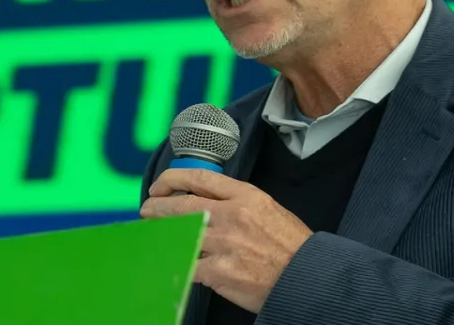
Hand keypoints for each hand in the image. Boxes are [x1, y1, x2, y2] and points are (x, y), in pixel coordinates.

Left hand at [140, 169, 312, 313]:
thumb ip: (239, 202)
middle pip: (182, 205)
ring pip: (179, 234)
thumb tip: (207, 202)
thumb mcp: (268, 209)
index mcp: (247, 196)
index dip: (173, 179)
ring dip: (162, 234)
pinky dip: (176, 262)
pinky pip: (187, 264)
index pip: (201, 178)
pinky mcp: (218, 272)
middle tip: (148, 210)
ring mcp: (224, 244)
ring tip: (154, 235)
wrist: (305, 276)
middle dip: (158, 207)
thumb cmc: (290, 244)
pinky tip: (170, 261)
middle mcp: (233, 216)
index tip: (160, 186)